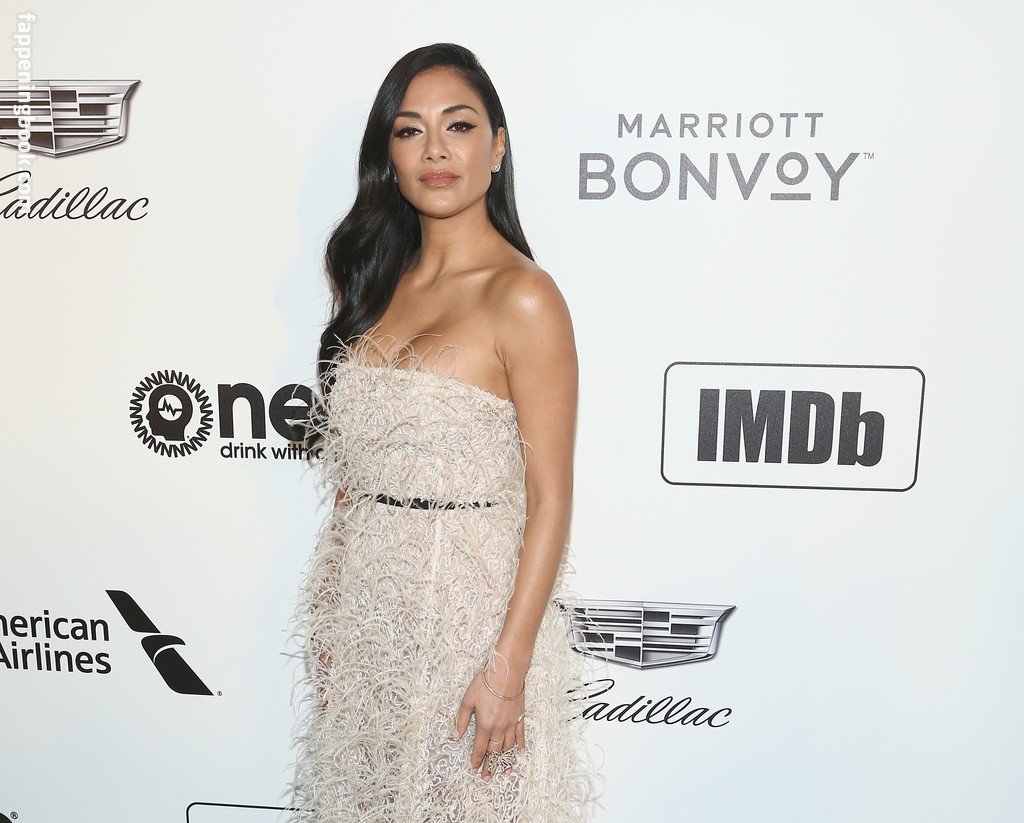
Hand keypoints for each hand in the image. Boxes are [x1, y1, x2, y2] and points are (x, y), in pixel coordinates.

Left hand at [452, 660, 526, 779]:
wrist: (507, 672)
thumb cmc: (486, 683)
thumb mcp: (468, 700)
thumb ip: (462, 719)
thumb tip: (456, 735)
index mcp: (485, 725)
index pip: (479, 748)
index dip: (476, 759)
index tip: (474, 768)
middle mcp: (499, 728)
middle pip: (494, 752)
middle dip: (490, 765)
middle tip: (487, 777)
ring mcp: (511, 723)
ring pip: (508, 747)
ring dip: (505, 761)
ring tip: (504, 772)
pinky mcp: (520, 717)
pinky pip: (521, 735)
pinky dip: (520, 746)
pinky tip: (519, 753)